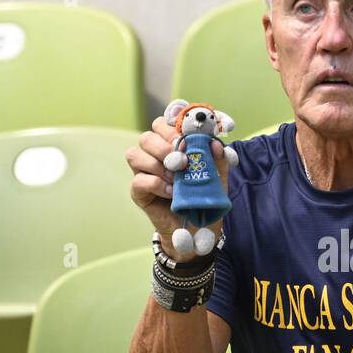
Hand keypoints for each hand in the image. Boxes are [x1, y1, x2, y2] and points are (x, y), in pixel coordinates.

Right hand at [128, 115, 233, 258]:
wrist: (198, 229)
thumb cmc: (204, 198)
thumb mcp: (217, 178)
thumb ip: (218, 159)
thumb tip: (215, 144)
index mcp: (171, 146)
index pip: (163, 124)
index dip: (172, 127)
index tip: (187, 139)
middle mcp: (154, 156)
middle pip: (147, 136)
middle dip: (164, 146)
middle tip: (182, 161)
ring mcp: (144, 173)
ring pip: (135, 154)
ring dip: (158, 164)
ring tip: (176, 179)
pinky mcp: (139, 192)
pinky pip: (139, 180)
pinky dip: (157, 184)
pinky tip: (171, 193)